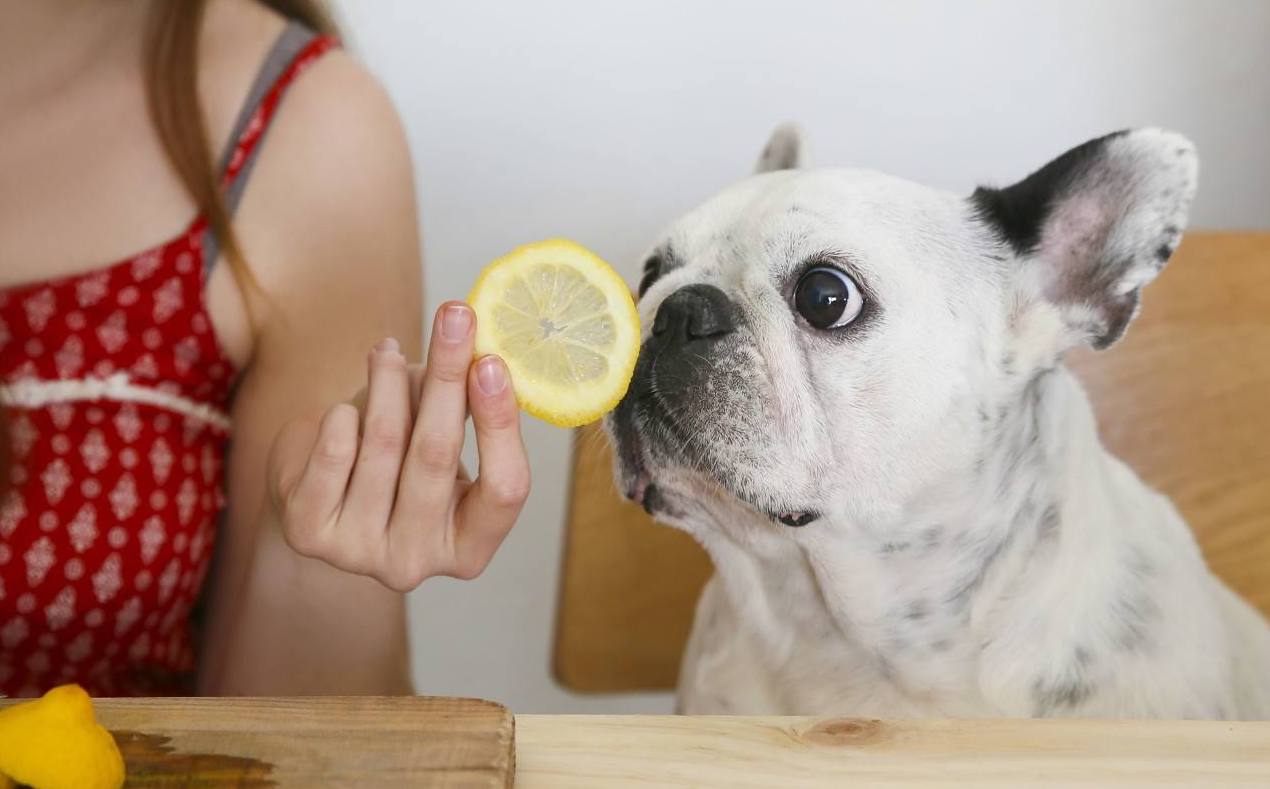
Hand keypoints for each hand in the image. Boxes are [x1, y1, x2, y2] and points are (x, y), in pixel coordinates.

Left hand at [267, 302, 530, 590]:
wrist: (318, 493)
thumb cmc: (395, 462)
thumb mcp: (438, 436)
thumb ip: (460, 402)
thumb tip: (472, 344)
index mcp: (469, 547)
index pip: (505, 491)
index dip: (500, 425)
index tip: (491, 362)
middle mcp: (419, 562)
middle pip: (439, 457)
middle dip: (448, 376)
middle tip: (455, 316)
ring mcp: (362, 555)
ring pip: (384, 444)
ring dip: (389, 382)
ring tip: (389, 352)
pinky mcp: (312, 533)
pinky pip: (336, 451)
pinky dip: (343, 415)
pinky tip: (346, 407)